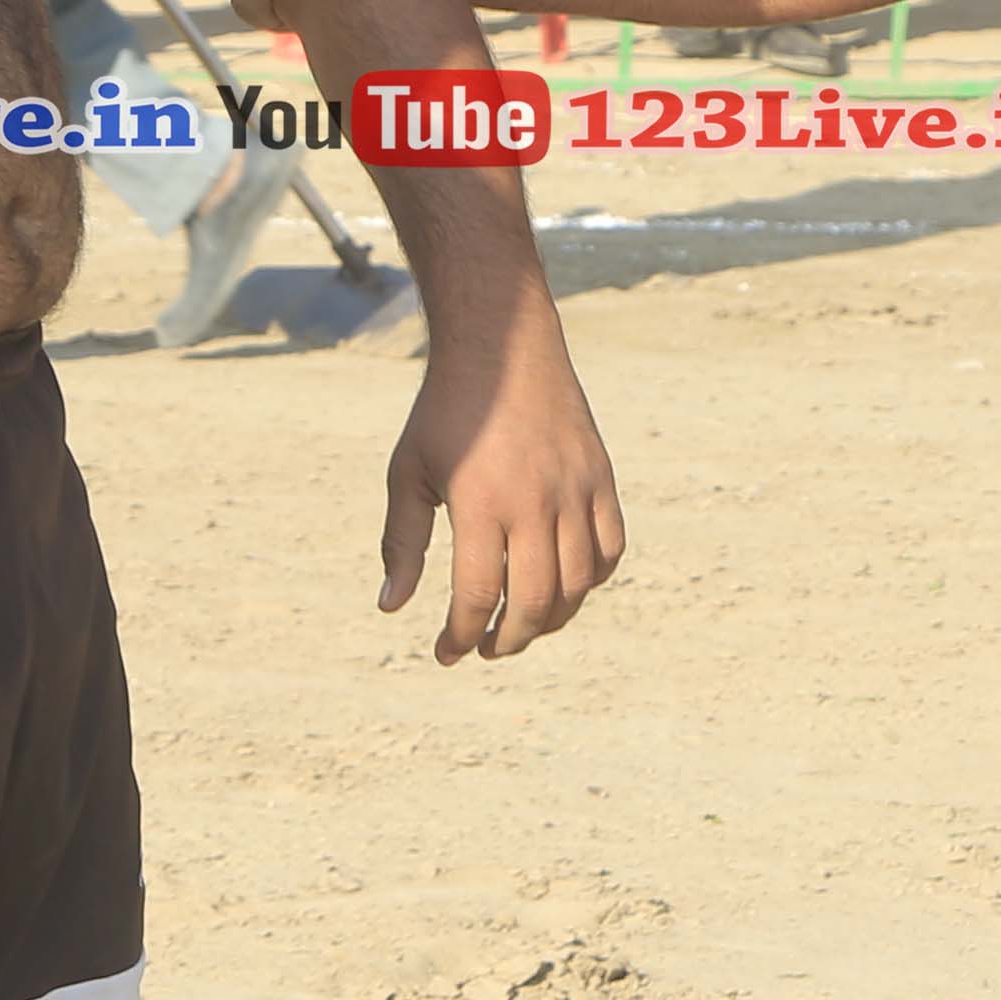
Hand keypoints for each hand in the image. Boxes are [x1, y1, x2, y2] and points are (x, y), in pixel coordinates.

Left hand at [384, 329, 624, 661]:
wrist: (503, 346)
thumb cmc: (446, 414)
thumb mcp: (408, 472)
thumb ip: (401, 542)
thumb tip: (391, 607)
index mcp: (480, 503)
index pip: (479, 597)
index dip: (461, 636)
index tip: (447, 652)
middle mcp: (535, 502)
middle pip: (534, 603)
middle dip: (507, 640)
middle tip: (485, 648)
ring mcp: (575, 490)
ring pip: (578, 585)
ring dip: (551, 620)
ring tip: (522, 627)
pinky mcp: (601, 479)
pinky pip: (609, 549)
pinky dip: (590, 580)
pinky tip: (565, 588)